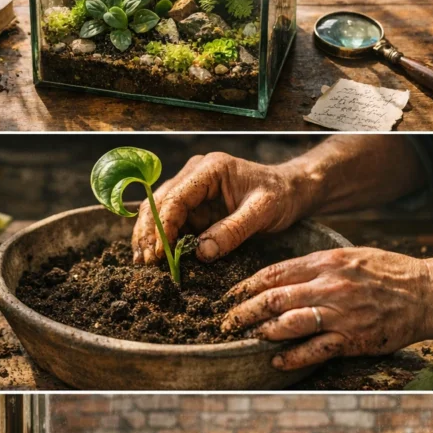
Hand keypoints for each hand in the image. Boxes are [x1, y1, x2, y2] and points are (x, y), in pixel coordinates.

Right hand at [132, 152, 312, 263]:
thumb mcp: (262, 212)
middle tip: (144, 262)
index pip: (175, 197)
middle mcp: (194, 174)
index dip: (163, 226)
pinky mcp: (193, 205)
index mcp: (209, 169)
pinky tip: (156, 258)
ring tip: (143, 263)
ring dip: (148, 237)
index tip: (160, 254)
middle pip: (158, 202)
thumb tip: (201, 252)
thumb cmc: (280, 196)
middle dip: (148, 233)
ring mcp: (191, 189)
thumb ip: (232, 231)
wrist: (290, 191)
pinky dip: (160, 239)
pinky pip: (170, 221)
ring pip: (157, 211)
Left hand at [222, 247, 432, 370]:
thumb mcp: (350, 255)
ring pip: (288, 324)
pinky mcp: (352, 339)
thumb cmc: (387, 272)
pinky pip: (313, 350)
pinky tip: (276, 360)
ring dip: (262, 333)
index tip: (230, 296)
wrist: (428, 294)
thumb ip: (317, 264)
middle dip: (243, 312)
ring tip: (247, 338)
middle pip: (274, 299)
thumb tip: (282, 274)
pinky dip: (290, 357)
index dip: (246, 286)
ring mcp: (340, 314)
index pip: (274, 273)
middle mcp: (329, 286)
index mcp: (326, 262)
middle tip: (225, 322)